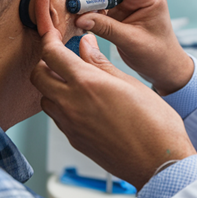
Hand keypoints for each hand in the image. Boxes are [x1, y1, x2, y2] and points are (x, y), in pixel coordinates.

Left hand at [31, 29, 196, 189]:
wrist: (158, 162)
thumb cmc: (153, 123)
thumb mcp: (129, 82)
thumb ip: (101, 63)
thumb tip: (85, 45)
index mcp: (86, 83)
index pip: (52, 54)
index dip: (49, 40)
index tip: (52, 35)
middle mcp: (71, 104)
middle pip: (38, 76)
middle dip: (44, 62)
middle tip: (61, 57)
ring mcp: (70, 125)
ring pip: (45, 99)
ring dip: (52, 86)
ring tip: (73, 82)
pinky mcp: (74, 140)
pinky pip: (57, 118)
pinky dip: (62, 106)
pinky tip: (82, 104)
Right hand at [75, 0, 193, 95]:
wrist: (164, 68)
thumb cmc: (157, 55)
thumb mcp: (131, 41)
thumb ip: (106, 28)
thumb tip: (80, 19)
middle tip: (74, 4)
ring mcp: (130, 3)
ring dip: (90, 3)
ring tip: (75, 12)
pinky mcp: (121, 12)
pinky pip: (103, 6)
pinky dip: (92, 12)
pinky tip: (82, 18)